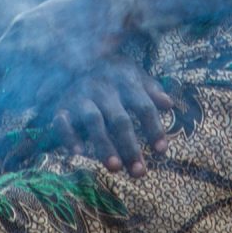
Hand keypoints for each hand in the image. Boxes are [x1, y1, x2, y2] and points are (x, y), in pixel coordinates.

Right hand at [45, 65, 174, 174]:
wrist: (71, 60)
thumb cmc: (111, 74)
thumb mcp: (133, 74)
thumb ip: (151, 90)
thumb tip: (169, 104)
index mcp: (126, 81)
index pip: (144, 107)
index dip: (154, 128)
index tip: (162, 151)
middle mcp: (104, 89)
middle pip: (120, 120)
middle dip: (130, 147)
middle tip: (139, 172)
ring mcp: (82, 97)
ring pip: (94, 122)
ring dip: (104, 145)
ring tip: (115, 167)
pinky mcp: (62, 106)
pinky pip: (63, 122)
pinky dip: (69, 136)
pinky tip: (78, 153)